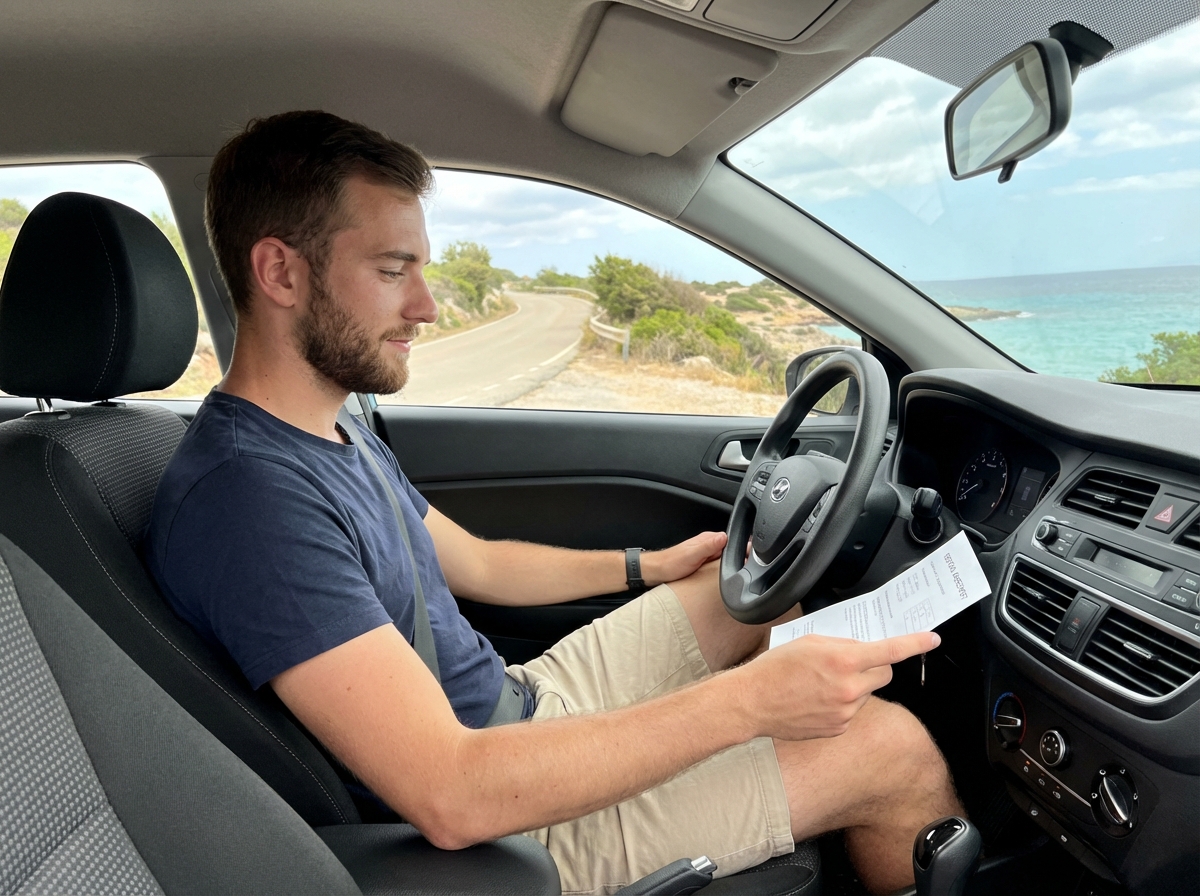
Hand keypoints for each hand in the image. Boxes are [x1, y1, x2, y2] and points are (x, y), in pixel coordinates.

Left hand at [640, 531, 726, 585]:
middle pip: (727, 551)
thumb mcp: (692, 555)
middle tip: (722, 570)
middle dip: (728, 560)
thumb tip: (724, 537)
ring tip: (716, 574)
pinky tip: (712, 576)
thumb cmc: (671, 564)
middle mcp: (707, 544)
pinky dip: (716, 570)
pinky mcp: (702, 562)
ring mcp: (705, 554)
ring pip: (721, 559)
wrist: (658, 572)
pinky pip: (715, 565)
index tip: (734, 561)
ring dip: (721, 566)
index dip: (734, 550)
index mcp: (707, 539)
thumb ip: (709, 546)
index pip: (729, 540)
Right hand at [729, 631, 939, 741]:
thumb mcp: (810, 641)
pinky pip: (852, 710)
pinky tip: (818, 700)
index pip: (891, 650)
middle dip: (876, 665)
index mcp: (843, 660)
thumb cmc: (775, 668)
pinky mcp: (839, 728)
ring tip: (823, 683)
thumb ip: (842, 643)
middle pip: (884, 673)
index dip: (915, 643)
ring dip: (855, 685)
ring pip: (867, 693)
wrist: (753, 702)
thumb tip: (864, 647)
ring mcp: (846, 711)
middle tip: (853, 661)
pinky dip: (842, 703)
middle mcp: (849, 688)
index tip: (931, 639)